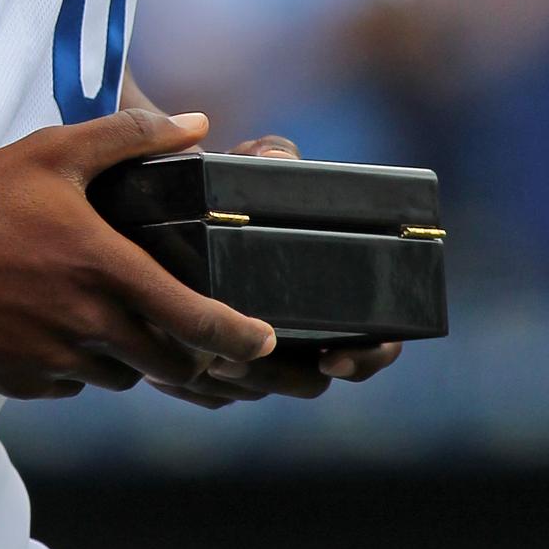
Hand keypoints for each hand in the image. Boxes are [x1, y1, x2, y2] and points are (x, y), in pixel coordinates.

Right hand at [0, 108, 277, 400]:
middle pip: (170, 364)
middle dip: (190, 355)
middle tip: (189, 335)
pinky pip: (71, 384)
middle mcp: (87, 323)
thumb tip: (195, 123)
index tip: (263, 341)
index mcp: (104, 268)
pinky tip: (55, 325)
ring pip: (120, 376)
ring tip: (109, 317)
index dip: (240, 337)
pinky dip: (78, 364)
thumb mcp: (53, 151)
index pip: (197, 320)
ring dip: (129, 357)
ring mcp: (53, 359)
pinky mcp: (22, 382)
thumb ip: (130, 136)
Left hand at [149, 134, 403, 409]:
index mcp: (335, 294)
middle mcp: (306, 330)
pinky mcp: (218, 357)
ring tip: (210, 362)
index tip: (331, 356)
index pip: (376, 342)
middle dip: (280, 378)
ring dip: (240, 383)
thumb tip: (274, 157)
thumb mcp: (253, 166)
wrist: (172, 199)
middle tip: (243, 360)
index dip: (367, 357)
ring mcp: (263, 350)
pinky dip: (199, 386)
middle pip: (310, 382)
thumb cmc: (231, 184)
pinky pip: (217, 393)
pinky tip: (176, 367)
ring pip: (262, 390)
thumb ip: (270, 155)